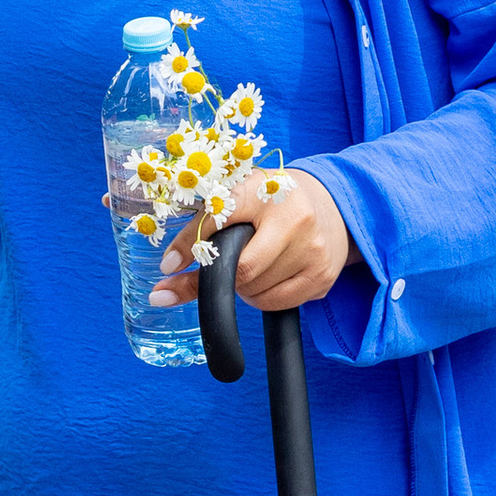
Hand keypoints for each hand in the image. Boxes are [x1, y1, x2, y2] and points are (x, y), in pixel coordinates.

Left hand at [151, 166, 351, 310]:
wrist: (331, 202)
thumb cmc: (272, 201)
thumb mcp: (238, 198)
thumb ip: (201, 231)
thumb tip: (164, 278)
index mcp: (266, 191)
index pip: (217, 220)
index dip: (189, 247)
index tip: (169, 267)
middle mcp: (295, 219)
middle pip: (242, 269)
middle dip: (225, 275)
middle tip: (227, 263)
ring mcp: (313, 250)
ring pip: (257, 292)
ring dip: (244, 287)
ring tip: (253, 264)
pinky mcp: (322, 276)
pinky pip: (277, 304)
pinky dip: (263, 298)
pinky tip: (269, 276)